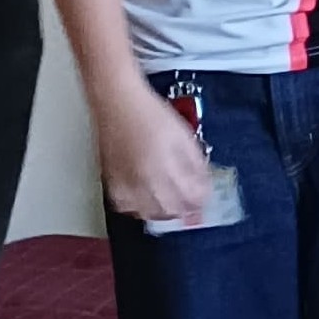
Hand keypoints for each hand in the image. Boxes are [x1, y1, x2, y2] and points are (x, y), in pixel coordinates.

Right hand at [97, 89, 214, 224]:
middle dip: (186, 208)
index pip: (190, 198)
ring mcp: (126, 185)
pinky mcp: (112, 185)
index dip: (202, 200)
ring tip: (172, 198)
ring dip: (166, 211)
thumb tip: (206, 188)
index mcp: (165, 167)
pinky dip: (143, 208)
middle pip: (172, 211)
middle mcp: (144, 180)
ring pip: (152, 214)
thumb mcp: (185, 137)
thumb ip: (197, 166)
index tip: (206, 196)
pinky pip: (130, 209)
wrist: (117, 103)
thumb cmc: (149, 114)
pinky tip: (149, 196)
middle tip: (192, 199)